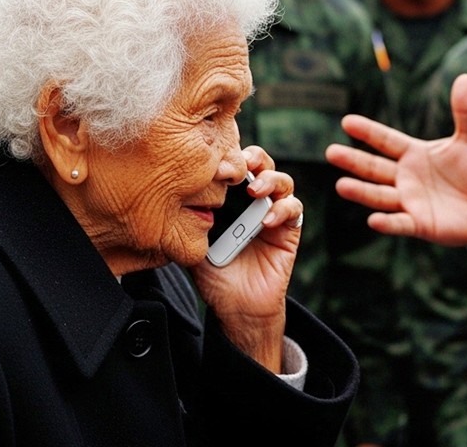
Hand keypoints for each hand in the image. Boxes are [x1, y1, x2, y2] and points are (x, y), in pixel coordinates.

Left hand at [191, 145, 303, 371]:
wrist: (236, 307)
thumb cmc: (215, 275)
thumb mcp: (194, 243)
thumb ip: (189, 221)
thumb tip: (172, 199)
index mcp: (232, 199)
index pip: (235, 166)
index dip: (229, 159)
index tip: (214, 166)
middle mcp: (255, 201)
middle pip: (262, 164)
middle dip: (254, 159)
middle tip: (240, 167)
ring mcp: (273, 214)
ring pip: (283, 181)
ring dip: (270, 180)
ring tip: (254, 191)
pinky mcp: (289, 230)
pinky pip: (294, 210)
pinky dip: (283, 210)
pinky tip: (265, 222)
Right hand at [325, 73, 466, 246]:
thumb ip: (464, 111)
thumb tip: (465, 77)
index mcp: (415, 153)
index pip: (386, 140)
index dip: (368, 131)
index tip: (347, 121)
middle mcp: (406, 177)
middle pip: (374, 168)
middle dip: (353, 161)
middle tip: (330, 152)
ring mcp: (410, 201)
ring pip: (380, 195)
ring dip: (362, 192)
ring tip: (341, 185)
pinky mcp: (420, 223)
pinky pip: (400, 223)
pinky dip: (387, 222)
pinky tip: (373, 219)